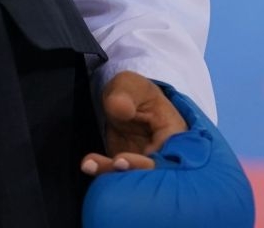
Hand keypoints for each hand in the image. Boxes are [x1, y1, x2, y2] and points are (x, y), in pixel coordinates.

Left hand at [82, 81, 255, 227]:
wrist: (123, 101)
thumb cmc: (133, 91)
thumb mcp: (129, 85)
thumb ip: (125, 95)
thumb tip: (121, 108)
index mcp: (175, 135)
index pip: (167, 157)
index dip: (145, 163)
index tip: (121, 160)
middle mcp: (166, 155)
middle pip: (152, 174)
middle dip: (128, 174)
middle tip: (109, 164)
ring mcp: (147, 164)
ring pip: (134, 179)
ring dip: (112, 174)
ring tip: (89, 163)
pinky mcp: (131, 170)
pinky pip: (119, 177)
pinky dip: (104, 173)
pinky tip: (88, 165)